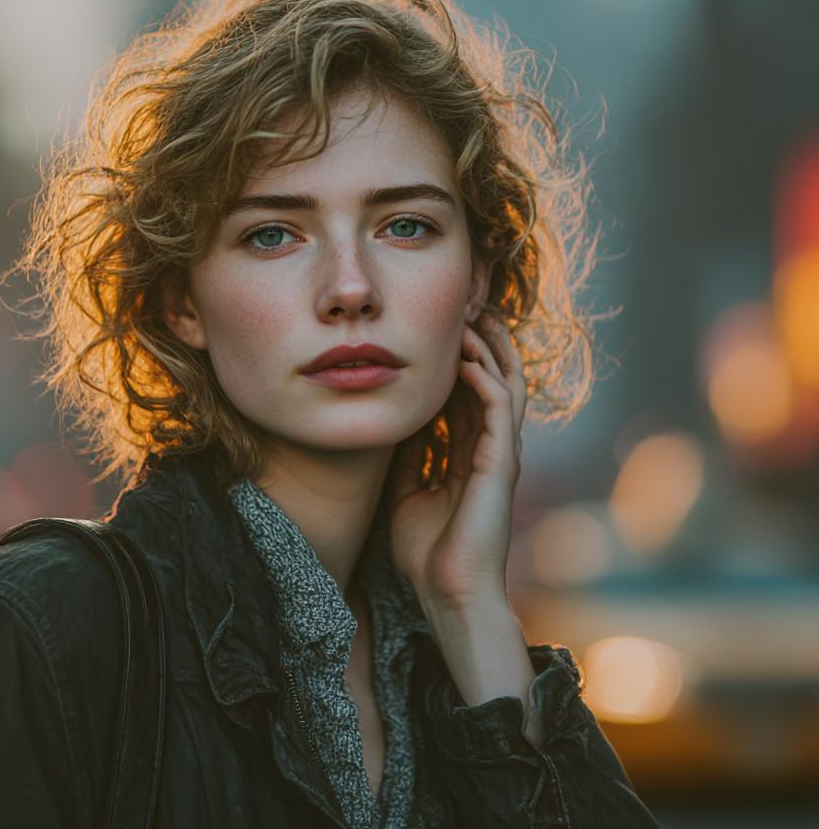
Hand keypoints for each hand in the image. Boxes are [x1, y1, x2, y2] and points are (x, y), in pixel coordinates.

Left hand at [387, 314, 527, 611]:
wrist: (447, 593)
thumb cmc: (428, 552)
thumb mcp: (406, 492)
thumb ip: (409, 457)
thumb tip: (396, 426)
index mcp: (468, 456)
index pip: (468, 396)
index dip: (457, 362)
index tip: (439, 331)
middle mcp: (489, 449)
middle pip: (493, 381)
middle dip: (482, 344)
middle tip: (466, 308)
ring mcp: (500, 454)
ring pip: (504, 385)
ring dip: (490, 349)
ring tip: (473, 317)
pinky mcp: (502, 462)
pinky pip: (499, 407)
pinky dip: (485, 377)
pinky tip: (466, 358)